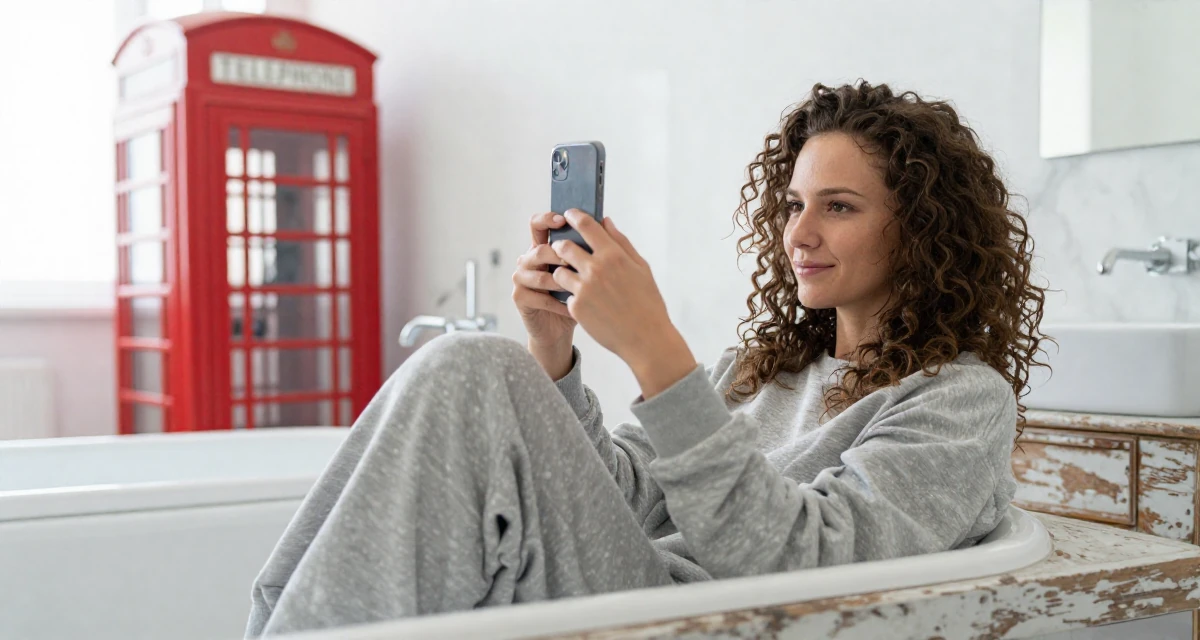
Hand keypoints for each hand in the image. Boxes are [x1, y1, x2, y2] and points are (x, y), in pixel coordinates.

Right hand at [513, 212, 577, 372]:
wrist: (561, 328)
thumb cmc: (576, 295)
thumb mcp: (584, 269)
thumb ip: (590, 246)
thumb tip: (606, 221)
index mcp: (542, 247)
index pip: (537, 224)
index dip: (547, 219)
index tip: (563, 220)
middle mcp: (527, 260)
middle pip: (539, 250)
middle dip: (560, 256)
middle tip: (577, 262)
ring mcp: (521, 279)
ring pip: (540, 275)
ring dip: (562, 283)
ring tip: (578, 289)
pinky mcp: (520, 298)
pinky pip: (540, 297)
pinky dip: (560, 304)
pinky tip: (575, 308)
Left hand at [550, 210, 693, 382]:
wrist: (645, 339)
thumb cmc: (647, 302)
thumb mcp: (641, 268)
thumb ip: (621, 242)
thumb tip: (606, 221)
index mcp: (614, 256)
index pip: (586, 225)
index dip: (574, 216)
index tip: (569, 214)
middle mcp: (596, 269)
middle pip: (564, 246)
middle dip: (562, 245)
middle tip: (564, 248)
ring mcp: (583, 289)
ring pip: (559, 271)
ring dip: (563, 271)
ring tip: (574, 278)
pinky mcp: (576, 308)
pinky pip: (567, 295)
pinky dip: (572, 296)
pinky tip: (585, 302)